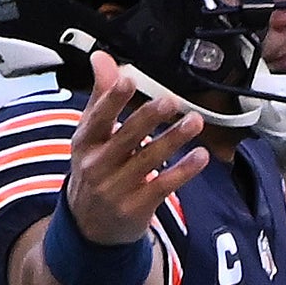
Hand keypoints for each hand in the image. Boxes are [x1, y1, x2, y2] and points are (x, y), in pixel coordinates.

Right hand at [62, 52, 211, 246]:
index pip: (98, 118)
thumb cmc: (95, 170)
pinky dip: (183, 170)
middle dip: (148, 118)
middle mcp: (97, 165)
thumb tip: (101, 57)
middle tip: (171, 101)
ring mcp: (117, 188)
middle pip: (125, 138)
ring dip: (173, 140)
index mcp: (85, 143)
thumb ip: (101, 96)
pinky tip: (200, 155)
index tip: (129, 78)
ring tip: (195, 122)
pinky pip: (163, 186)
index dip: (113, 99)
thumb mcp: (91, 136)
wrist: (90, 227)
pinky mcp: (137, 207)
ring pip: (148, 160)